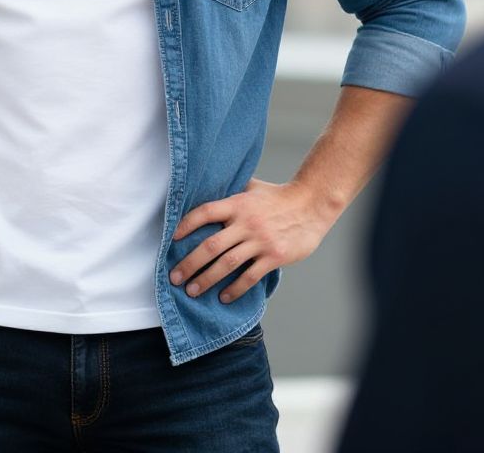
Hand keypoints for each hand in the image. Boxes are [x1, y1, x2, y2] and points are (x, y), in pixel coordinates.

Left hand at [169, 178, 329, 302]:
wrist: (312, 204)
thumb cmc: (278, 196)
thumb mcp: (252, 187)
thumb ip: (232, 190)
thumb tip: (208, 186)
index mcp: (237, 204)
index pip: (204, 213)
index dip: (186, 225)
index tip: (172, 240)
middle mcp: (246, 222)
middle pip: (211, 245)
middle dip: (189, 264)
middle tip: (174, 277)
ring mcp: (260, 240)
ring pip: (227, 264)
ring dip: (206, 279)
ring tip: (192, 291)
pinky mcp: (275, 256)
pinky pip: (250, 276)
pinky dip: (235, 288)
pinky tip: (223, 297)